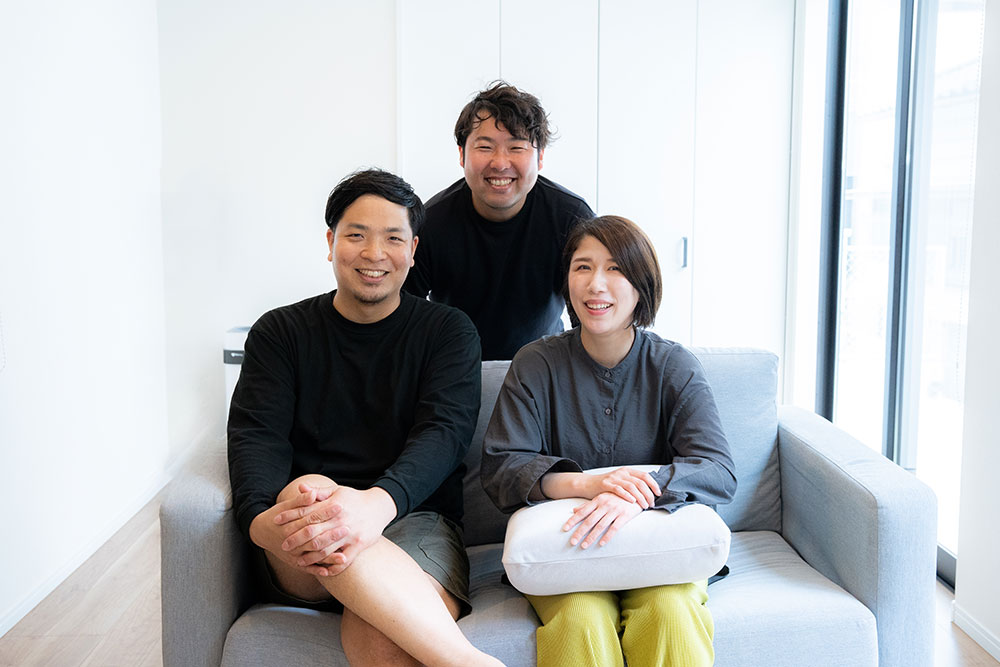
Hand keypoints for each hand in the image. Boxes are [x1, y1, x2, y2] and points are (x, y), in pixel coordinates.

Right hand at [248, 484, 339, 575]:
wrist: (262, 531)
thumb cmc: (278, 515)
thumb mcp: (287, 505)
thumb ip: (301, 500)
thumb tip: (313, 493)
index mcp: (290, 525)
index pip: (311, 518)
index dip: (326, 512)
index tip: (340, 506)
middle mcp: (291, 542)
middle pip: (314, 539)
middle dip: (331, 536)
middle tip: (347, 530)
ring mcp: (293, 554)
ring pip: (313, 557)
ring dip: (328, 558)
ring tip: (344, 557)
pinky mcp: (294, 563)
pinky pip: (308, 568)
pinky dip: (318, 571)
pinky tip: (330, 572)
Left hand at [274, 485, 396, 575]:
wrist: (379, 506)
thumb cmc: (355, 498)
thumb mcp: (337, 491)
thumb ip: (318, 492)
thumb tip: (301, 488)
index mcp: (333, 506)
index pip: (307, 513)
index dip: (290, 517)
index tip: (277, 522)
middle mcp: (340, 521)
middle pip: (313, 533)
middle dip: (296, 540)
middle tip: (283, 545)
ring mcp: (350, 534)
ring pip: (325, 549)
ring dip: (310, 556)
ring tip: (298, 561)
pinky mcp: (359, 545)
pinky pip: (344, 560)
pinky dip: (332, 567)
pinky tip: (322, 571)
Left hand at [562, 492, 642, 548]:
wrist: (638, 492)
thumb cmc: (617, 496)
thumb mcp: (602, 497)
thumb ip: (588, 505)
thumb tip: (574, 510)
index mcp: (598, 500)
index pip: (582, 512)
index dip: (573, 520)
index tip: (564, 529)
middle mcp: (605, 505)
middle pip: (589, 521)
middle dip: (580, 532)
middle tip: (572, 542)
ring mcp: (614, 510)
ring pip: (600, 526)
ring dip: (591, 537)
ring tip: (584, 546)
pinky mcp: (624, 516)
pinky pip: (614, 528)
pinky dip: (607, 536)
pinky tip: (601, 544)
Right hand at [589, 467, 660, 508]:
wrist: (589, 484)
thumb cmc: (607, 486)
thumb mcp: (621, 481)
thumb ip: (633, 484)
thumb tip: (649, 493)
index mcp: (628, 471)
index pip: (645, 476)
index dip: (653, 484)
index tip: (658, 494)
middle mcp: (622, 472)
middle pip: (640, 482)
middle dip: (648, 494)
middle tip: (651, 504)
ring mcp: (614, 477)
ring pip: (632, 486)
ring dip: (640, 497)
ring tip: (645, 506)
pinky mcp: (606, 484)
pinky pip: (619, 489)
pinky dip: (627, 495)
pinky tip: (632, 501)